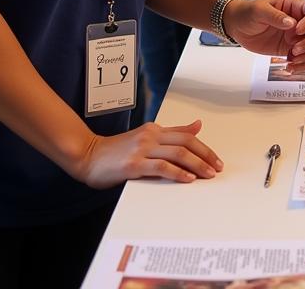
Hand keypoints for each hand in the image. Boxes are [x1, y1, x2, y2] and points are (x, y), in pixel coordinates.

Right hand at [75, 119, 222, 187]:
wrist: (87, 155)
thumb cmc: (116, 151)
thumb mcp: (146, 137)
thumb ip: (171, 133)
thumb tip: (197, 126)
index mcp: (154, 130)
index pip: (186, 136)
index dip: (204, 148)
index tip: (216, 160)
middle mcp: (151, 136)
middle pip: (186, 143)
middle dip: (205, 156)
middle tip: (217, 169)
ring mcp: (142, 149)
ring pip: (177, 154)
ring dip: (196, 165)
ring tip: (208, 175)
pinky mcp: (133, 164)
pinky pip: (161, 167)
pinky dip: (177, 172)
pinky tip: (187, 179)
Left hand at [226, 0, 304, 69]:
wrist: (238, 27)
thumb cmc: (248, 13)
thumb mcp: (259, 10)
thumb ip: (275, 16)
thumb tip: (291, 24)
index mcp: (294, 6)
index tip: (297, 31)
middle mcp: (301, 20)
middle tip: (295, 49)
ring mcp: (298, 36)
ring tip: (292, 59)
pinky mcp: (293, 49)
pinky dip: (303, 65)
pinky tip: (290, 67)